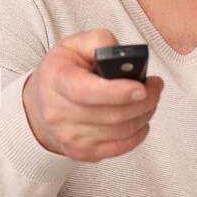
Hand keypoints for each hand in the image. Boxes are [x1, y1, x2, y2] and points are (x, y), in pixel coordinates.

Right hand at [21, 28, 163, 160]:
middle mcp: (58, 113)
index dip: (119, 92)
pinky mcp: (83, 153)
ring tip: (150, 99)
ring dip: (145, 114)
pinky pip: (121, 147)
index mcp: (56, 80)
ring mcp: (70, 137)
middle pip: (112, 114)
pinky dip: (139, 132)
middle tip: (155, 86)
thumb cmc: (63, 71)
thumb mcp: (75, 45)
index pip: (87, 92)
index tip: (142, 87)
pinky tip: (141, 119)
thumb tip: (126, 57)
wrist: (40, 107)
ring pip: (121, 131)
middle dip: (144, 100)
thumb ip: (100, 42)